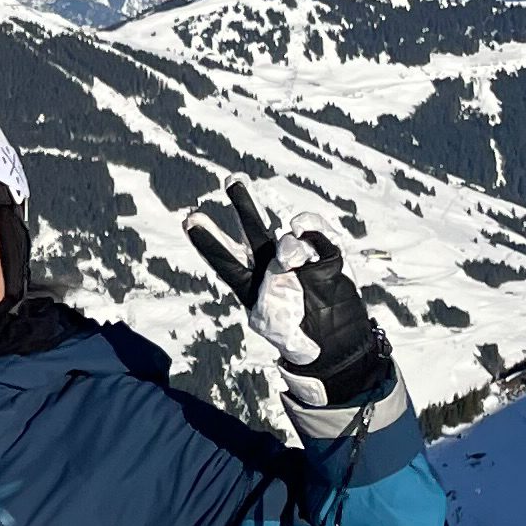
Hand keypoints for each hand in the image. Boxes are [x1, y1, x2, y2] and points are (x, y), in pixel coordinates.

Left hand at [184, 178, 395, 431]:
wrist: (336, 346)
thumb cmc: (297, 337)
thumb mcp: (273, 318)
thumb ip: (275, 279)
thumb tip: (289, 244)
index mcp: (249, 283)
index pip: (224, 258)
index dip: (206, 240)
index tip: (188, 219)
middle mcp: (271, 266)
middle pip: (253, 230)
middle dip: (243, 205)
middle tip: (232, 179)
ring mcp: (299, 259)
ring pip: (287, 231)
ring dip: (292, 241)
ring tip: (294, 245)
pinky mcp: (326, 257)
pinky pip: (317, 234)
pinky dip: (312, 230)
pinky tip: (305, 231)